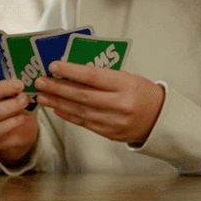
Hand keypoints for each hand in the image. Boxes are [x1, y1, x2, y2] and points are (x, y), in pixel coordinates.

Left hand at [33, 61, 164, 144]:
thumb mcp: (127, 77)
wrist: (159, 119)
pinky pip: (84, 123)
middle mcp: (120, 104)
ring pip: (80, 111)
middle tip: (41, 81)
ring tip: (42, 96)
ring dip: (58, 103)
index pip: (93, 76)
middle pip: (82, 95)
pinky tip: (56, 109)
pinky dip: (68, 115)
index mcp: (126, 85)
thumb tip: (72, 70)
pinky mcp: (109, 133)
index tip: (53, 66)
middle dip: (58, 88)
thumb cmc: (142, 93)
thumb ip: (103, 75)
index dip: (71, 71)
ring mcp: (114, 121)